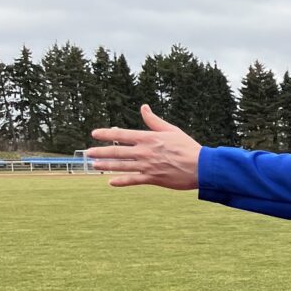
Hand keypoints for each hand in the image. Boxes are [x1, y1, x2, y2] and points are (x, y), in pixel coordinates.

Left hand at [85, 105, 201, 189]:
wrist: (202, 167)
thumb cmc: (188, 147)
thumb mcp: (171, 130)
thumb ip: (154, 120)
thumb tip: (143, 108)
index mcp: (149, 138)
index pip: (122, 134)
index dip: (106, 133)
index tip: (94, 133)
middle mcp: (145, 152)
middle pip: (118, 151)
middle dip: (101, 151)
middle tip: (88, 152)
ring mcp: (148, 166)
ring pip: (122, 165)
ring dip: (106, 165)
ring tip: (94, 164)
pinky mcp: (153, 178)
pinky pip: (133, 180)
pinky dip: (121, 181)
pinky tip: (111, 182)